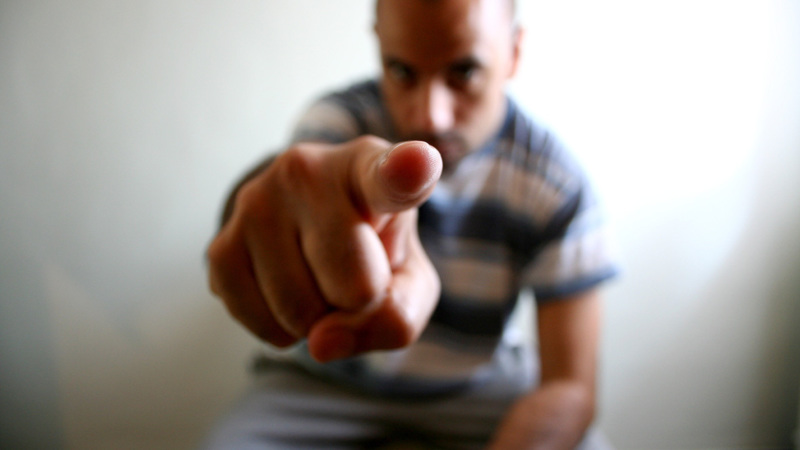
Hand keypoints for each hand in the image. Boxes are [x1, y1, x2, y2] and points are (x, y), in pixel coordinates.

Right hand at [206, 136, 441, 361]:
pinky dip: (280, 331)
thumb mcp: (409, 280)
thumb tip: (319, 343)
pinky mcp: (221, 241)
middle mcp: (308, 171)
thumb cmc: (374, 251)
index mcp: (371, 168)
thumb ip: (395, 315)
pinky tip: (286, 294)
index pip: (390, 174)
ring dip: (317, 321)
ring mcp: (257, 203)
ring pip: (300, 311)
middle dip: (360, 304)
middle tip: (354, 271)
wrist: (311, 228)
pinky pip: (258, 321)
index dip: (406, 171)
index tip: (417, 163)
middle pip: (354, 287)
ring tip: (318, 277)